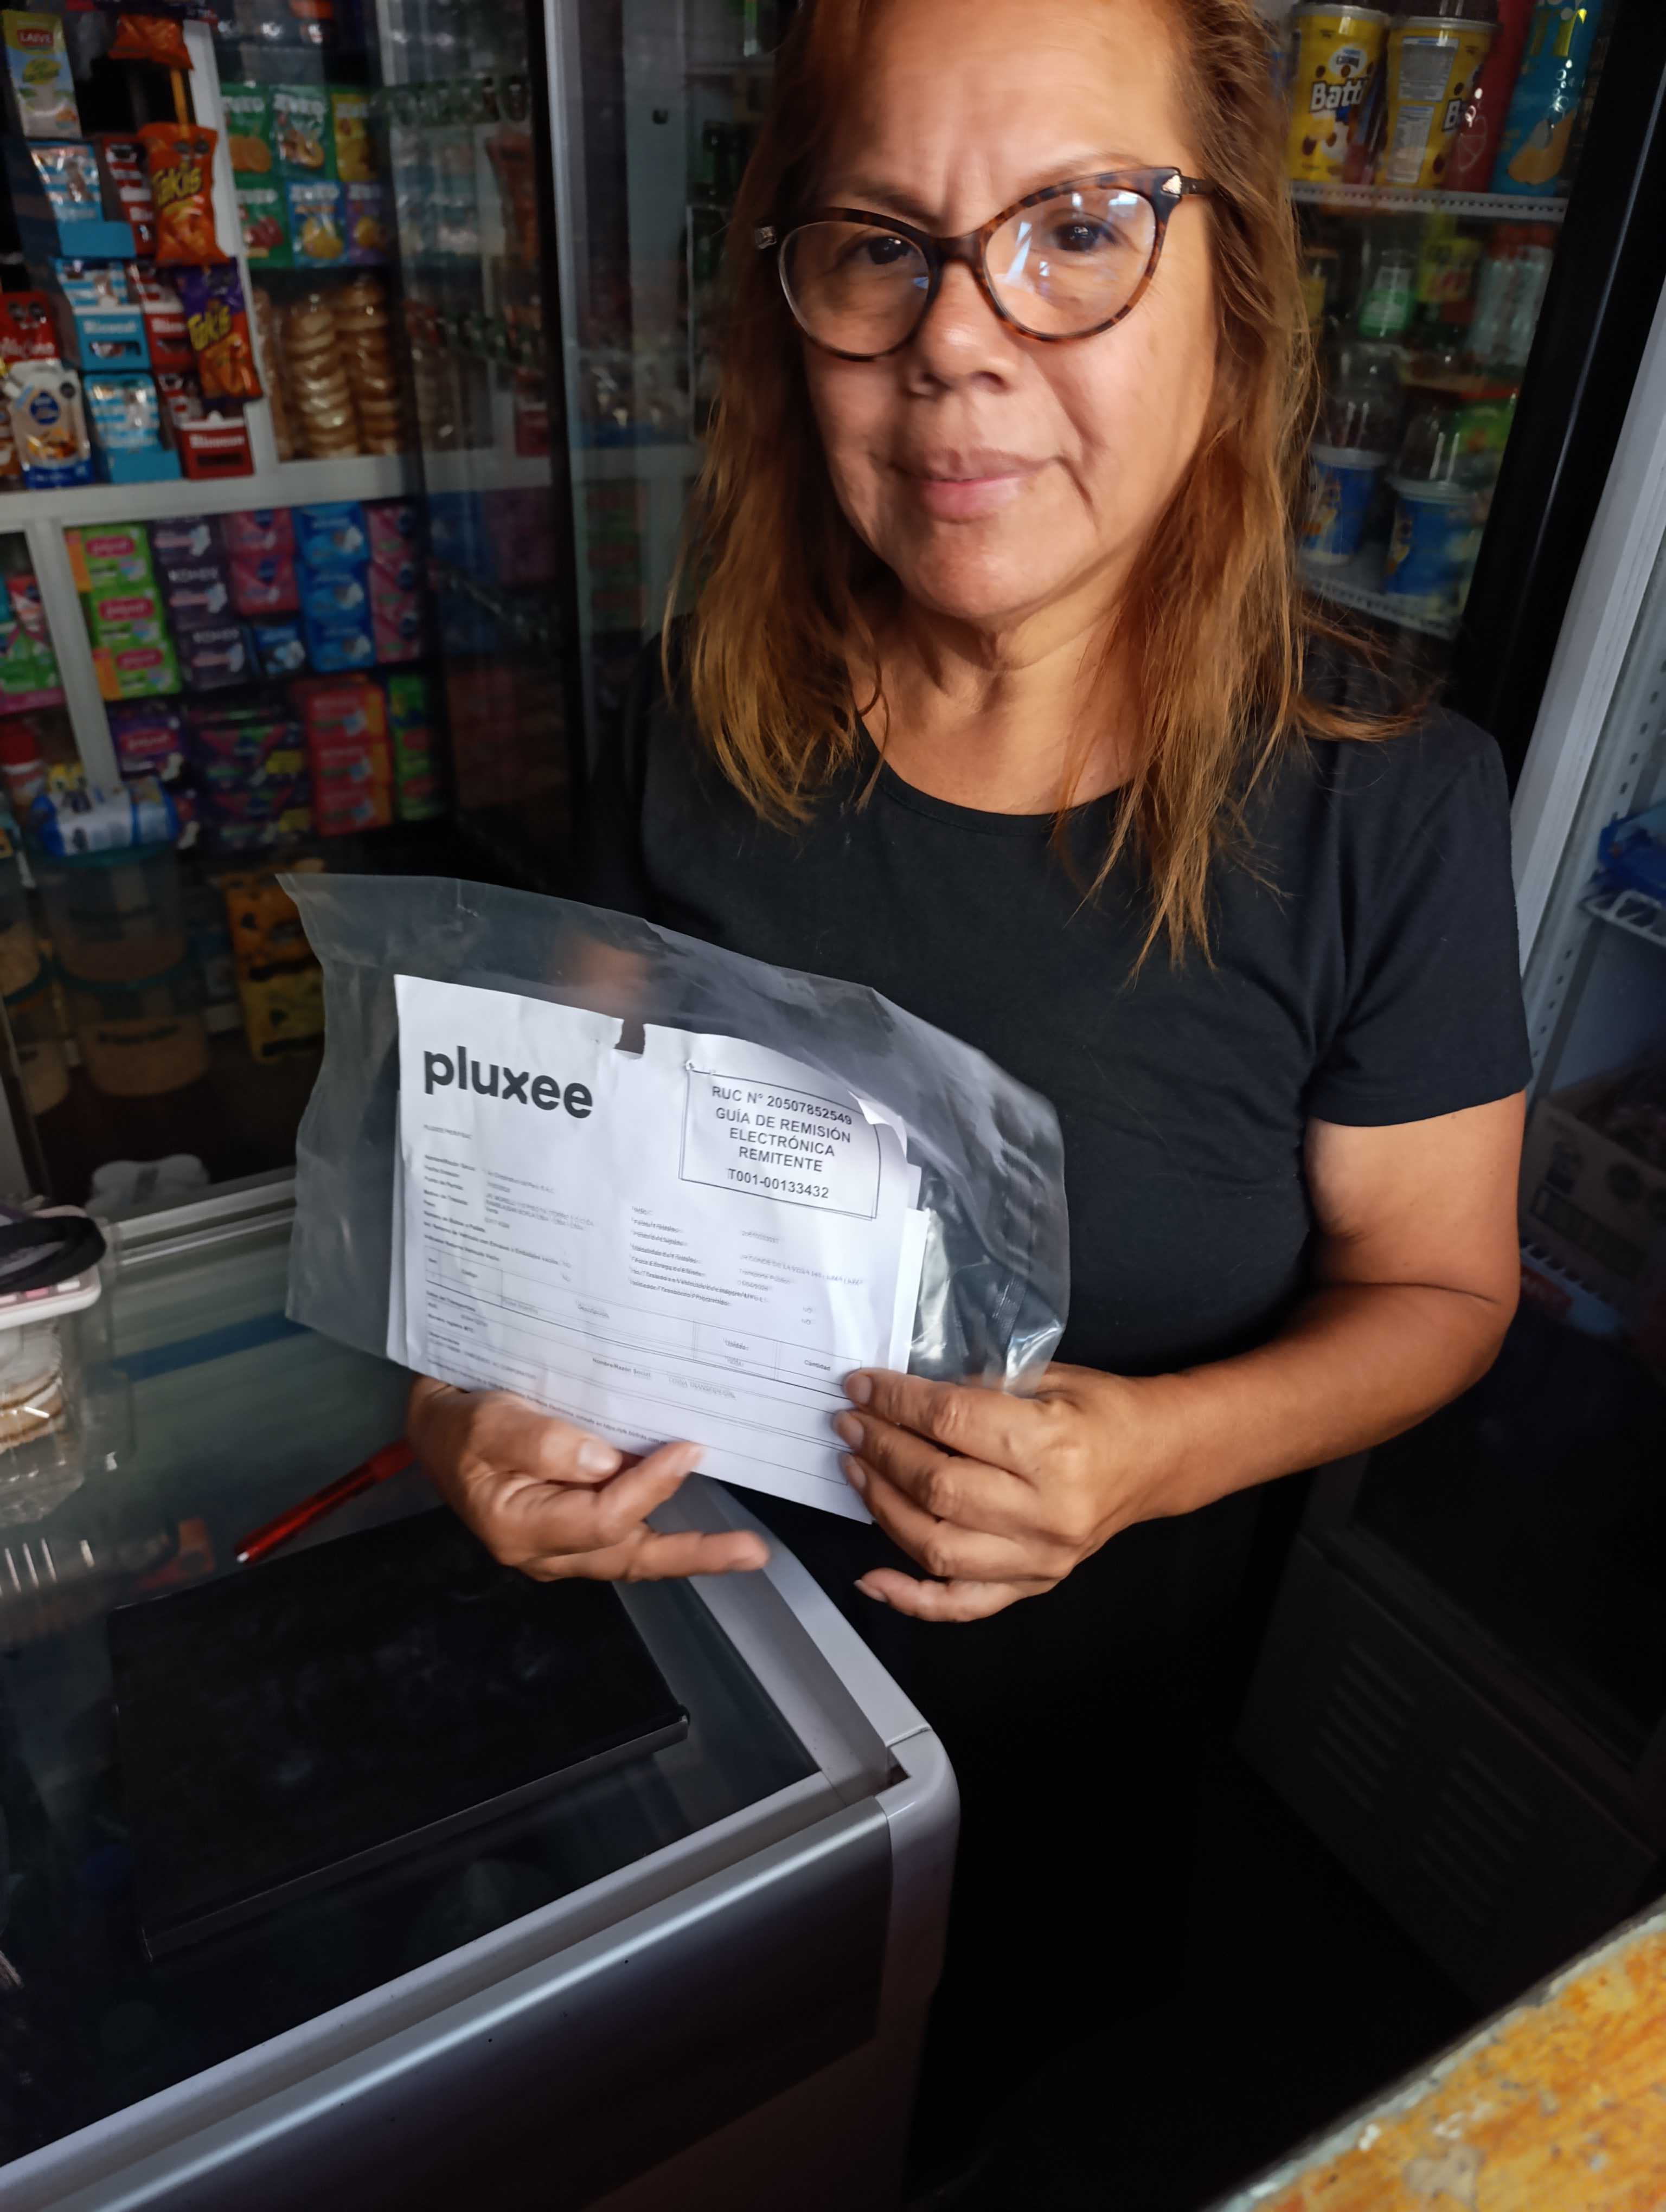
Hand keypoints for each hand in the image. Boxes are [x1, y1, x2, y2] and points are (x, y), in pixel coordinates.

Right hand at [408, 1376, 769, 1582]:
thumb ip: (540, 1441)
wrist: (437, 1429)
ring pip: (633, 1556)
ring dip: (689, 1553)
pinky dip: (664, 1536)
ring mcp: (561, 1549)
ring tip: (744, 1551)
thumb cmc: (459, 1423)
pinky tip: (699, 1529)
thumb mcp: (487, 1421)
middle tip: (752, 1552)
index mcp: (521, 1528)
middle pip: (629, 1556)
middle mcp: (545, 1552)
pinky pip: (625, 1541)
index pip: (602, 1518)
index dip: (649, 1487)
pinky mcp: (573, 1533)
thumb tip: (604, 1461)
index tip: (688, 1449)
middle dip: (694, 1553)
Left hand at [833, 1364, 1173, 1621]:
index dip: (896, 1402)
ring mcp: (1039, 1556)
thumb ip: (977, 1389)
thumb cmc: (1102, 1411)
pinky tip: (872, 1579)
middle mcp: (1046, 1509)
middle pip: (936, 1484)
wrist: (1156, 1457)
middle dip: (881, 1448)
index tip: (862, 1388)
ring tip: (856, 1469)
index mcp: (1053, 1446)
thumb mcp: (1046, 1379)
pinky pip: (961, 1604)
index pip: (951, 1423)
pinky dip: (910, 1597)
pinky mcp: (1034, 1584)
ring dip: (882, 1505)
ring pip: (936, 1545)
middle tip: (851, 1423)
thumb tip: (903, 1398)